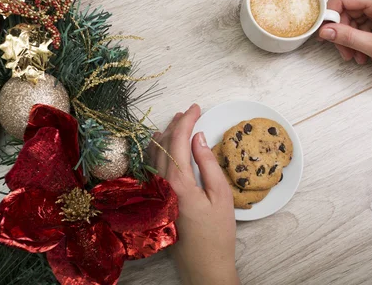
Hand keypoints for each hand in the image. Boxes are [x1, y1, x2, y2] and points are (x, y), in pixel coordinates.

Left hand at [148, 104, 239, 284]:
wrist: (203, 264)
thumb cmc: (217, 233)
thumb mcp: (220, 195)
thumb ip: (207, 163)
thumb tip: (198, 137)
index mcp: (177, 181)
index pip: (177, 140)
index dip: (186, 120)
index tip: (197, 107)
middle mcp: (160, 184)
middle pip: (162, 143)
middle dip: (175, 124)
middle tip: (189, 112)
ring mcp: (155, 192)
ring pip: (153, 154)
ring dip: (164, 135)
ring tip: (177, 122)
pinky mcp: (155, 199)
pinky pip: (151, 166)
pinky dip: (156, 150)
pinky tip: (160, 145)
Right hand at [318, 0, 371, 74]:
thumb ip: (348, 37)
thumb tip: (325, 31)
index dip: (330, 16)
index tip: (325, 34)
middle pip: (348, 10)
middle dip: (343, 33)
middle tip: (346, 53)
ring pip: (355, 18)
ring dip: (353, 39)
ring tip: (361, 57)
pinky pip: (366, 22)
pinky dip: (363, 38)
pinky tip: (369, 53)